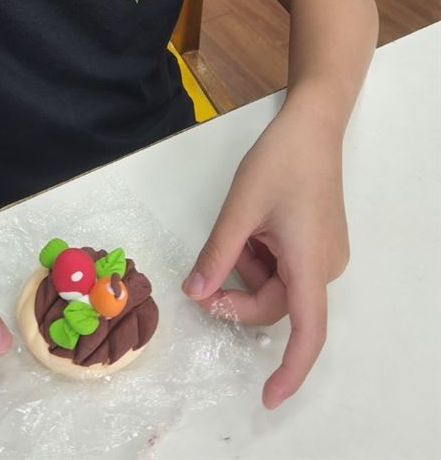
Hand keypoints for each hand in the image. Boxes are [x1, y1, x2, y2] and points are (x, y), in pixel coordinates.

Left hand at [181, 104, 348, 408]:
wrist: (311, 124)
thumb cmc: (279, 161)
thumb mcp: (240, 208)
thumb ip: (218, 254)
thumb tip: (195, 294)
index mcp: (309, 262)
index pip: (306, 332)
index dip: (290, 370)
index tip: (268, 396)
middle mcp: (325, 266)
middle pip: (279, 305)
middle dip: (238, 299)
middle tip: (202, 282)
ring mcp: (324, 254)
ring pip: (279, 285)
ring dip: (248, 273)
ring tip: (233, 234)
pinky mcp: (319, 241)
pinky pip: (285, 267)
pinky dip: (260, 259)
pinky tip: (249, 230)